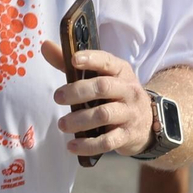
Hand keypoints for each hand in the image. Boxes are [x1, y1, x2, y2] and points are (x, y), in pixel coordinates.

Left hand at [42, 41, 154, 158]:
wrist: (147, 122)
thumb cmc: (115, 94)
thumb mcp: (99, 76)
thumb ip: (70, 63)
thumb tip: (45, 46)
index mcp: (120, 71)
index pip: (107, 61)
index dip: (91, 59)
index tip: (74, 60)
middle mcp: (128, 90)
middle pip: (103, 87)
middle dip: (78, 92)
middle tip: (57, 97)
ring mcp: (130, 113)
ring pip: (104, 115)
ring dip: (80, 120)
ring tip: (62, 124)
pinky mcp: (128, 135)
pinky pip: (108, 141)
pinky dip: (89, 145)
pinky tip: (72, 146)